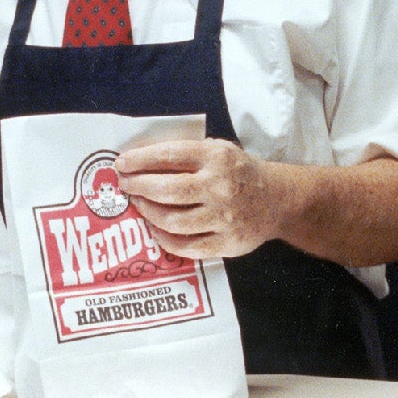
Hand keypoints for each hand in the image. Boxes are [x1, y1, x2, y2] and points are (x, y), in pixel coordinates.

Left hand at [113, 139, 278, 258]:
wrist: (276, 200)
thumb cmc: (238, 172)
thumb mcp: (218, 151)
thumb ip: (186, 155)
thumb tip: (140, 162)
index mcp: (217, 157)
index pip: (169, 155)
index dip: (140, 160)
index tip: (121, 164)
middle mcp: (220, 187)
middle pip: (167, 190)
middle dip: (138, 187)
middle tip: (125, 185)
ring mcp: (223, 218)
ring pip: (172, 220)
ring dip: (147, 212)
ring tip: (139, 205)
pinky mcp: (226, 244)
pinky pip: (185, 246)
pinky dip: (163, 238)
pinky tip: (155, 228)